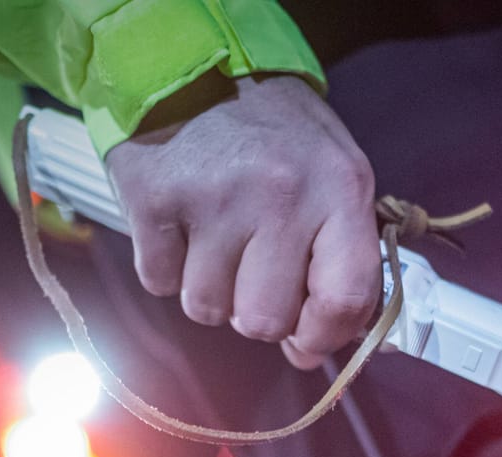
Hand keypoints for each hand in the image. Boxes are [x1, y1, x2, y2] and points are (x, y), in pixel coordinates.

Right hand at [105, 73, 379, 368]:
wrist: (196, 67)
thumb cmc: (274, 133)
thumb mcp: (332, 174)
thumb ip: (340, 256)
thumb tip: (316, 345)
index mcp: (340, 189)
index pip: (345, 299)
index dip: (323, 337)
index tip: (306, 342)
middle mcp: (281, 194)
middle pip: (263, 321)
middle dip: (254, 313)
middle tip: (250, 270)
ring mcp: (215, 198)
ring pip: (206, 310)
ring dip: (208, 289)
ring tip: (215, 240)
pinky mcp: (156, 200)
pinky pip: (159, 283)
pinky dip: (166, 266)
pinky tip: (181, 226)